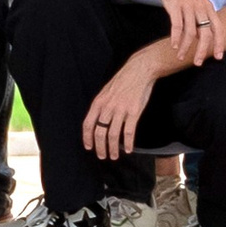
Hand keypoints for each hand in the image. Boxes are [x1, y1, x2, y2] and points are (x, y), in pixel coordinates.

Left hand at [81, 45, 162, 164]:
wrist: (138, 70)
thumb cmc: (122, 81)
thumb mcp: (106, 91)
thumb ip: (101, 106)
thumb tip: (97, 122)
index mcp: (99, 102)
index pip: (88, 123)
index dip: (87, 137)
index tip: (88, 147)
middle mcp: (108, 107)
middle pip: (99, 132)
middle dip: (99, 147)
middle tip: (102, 156)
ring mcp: (121, 110)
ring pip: (113, 135)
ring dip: (113, 149)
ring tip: (114, 156)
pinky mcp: (134, 112)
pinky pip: (128, 132)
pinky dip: (127, 143)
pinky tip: (128, 150)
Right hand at [151, 0, 222, 66]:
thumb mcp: (197, 0)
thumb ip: (202, 16)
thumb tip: (202, 36)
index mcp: (208, 7)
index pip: (218, 29)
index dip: (219, 44)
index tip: (218, 57)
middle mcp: (200, 7)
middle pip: (205, 34)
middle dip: (202, 51)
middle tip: (198, 63)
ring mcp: (187, 6)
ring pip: (190, 32)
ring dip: (185, 47)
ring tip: (180, 56)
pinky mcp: (174, 5)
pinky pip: (176, 25)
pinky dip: (175, 37)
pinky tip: (173, 45)